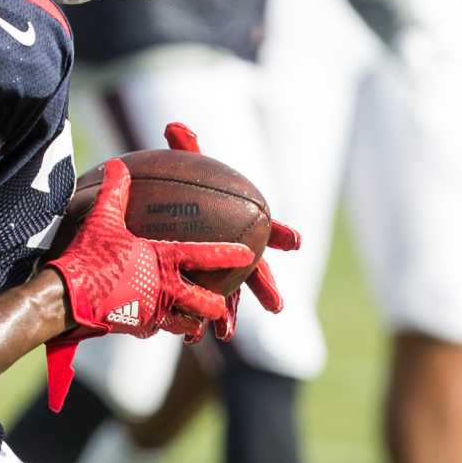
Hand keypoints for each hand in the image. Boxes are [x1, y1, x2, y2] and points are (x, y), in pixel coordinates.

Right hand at [43, 157, 258, 408]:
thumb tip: (117, 165)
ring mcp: (152, 311)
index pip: (205, 255)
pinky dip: (157, 327)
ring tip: (195, 323)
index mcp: (163, 259)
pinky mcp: (136, 327)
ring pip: (184, 323)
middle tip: (223, 304)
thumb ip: (115, 191)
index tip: (247, 255)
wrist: (68, 295)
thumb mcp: (103, 219)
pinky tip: (154, 325)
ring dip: (190, 322)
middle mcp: (165, 288)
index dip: (228, 254)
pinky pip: (154, 330)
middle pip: (203, 302)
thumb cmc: (89, 256)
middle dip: (217, 306)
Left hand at [163, 122, 301, 340]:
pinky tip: (190, 337)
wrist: (166, 219)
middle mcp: (240, 253)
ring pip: (232, 298)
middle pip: (257, 272)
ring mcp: (222, 273)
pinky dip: (199, 323)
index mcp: (244, 225)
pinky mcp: (202, 287)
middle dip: (267, 289)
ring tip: (226, 332)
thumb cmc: (188, 192)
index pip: (270, 229)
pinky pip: (203, 308)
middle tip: (277, 305)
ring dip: (231, 315)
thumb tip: (175, 125)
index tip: (295, 241)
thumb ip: (186, 150)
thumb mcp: (186, 170)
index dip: (283, 235)